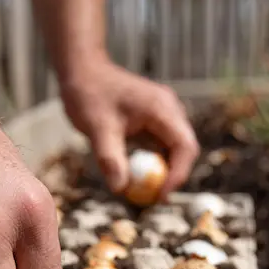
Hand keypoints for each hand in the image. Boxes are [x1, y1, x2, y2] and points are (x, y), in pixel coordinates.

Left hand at [59, 60, 199, 198]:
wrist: (83, 70)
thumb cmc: (89, 94)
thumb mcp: (97, 128)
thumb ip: (110, 159)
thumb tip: (120, 189)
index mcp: (161, 108)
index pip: (184, 147)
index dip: (178, 175)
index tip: (161, 196)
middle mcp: (169, 109)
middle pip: (184, 150)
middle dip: (172, 176)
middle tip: (153, 198)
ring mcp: (164, 113)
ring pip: (174, 149)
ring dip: (162, 170)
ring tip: (143, 189)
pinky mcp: (155, 118)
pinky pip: (161, 145)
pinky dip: (153, 161)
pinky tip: (135, 172)